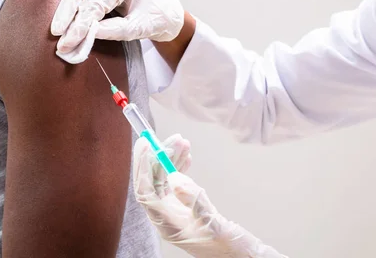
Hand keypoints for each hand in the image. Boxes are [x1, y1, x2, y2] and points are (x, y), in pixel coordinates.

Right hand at [43, 0, 184, 63]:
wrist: (159, 9)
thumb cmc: (150, 18)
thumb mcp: (140, 28)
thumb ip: (116, 30)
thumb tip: (91, 33)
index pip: (98, 6)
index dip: (82, 26)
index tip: (70, 43)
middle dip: (69, 18)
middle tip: (59, 40)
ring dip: (64, 7)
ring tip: (55, 28)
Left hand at [134, 136, 285, 257]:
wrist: (241, 257)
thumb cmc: (228, 247)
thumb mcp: (213, 223)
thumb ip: (194, 201)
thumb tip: (175, 178)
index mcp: (165, 223)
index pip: (144, 190)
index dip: (142, 166)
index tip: (146, 144)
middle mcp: (165, 216)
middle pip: (153, 180)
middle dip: (161, 157)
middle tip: (173, 138)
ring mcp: (173, 210)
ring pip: (165, 179)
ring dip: (172, 159)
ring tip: (183, 143)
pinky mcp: (184, 207)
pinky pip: (175, 183)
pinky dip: (180, 168)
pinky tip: (187, 157)